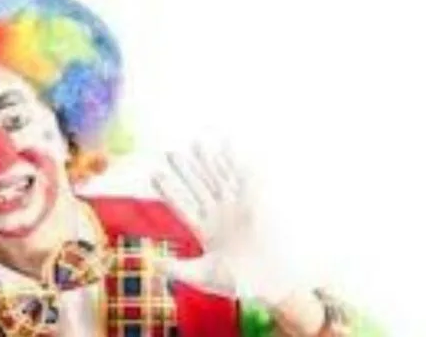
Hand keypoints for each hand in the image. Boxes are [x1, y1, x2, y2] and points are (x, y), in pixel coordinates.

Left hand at [152, 143, 296, 304]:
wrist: (271, 283)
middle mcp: (218, 215)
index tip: (155, 175)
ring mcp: (236, 208)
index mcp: (205, 230)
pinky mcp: (254, 204)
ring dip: (208, 162)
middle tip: (170, 153)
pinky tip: (228, 147)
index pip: (182, 206)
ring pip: (218, 180)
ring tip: (196, 143)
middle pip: (198, 188)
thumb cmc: (238, 282)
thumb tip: (154, 263)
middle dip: (185, 170)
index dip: (169, 191)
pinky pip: (244, 180)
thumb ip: (180, 269)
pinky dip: (236, 164)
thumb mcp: (204, 275)